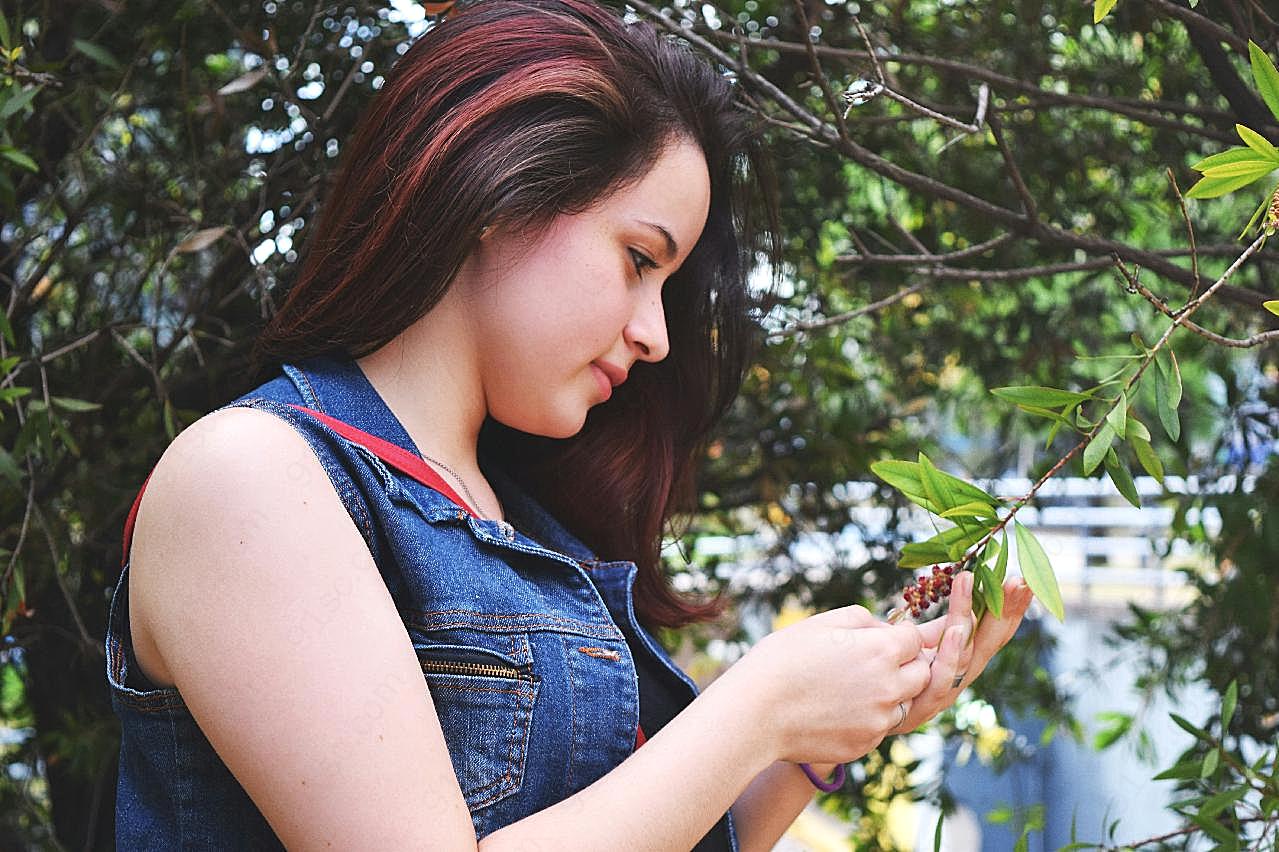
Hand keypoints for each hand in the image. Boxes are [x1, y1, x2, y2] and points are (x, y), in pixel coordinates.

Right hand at [732, 605, 931, 765]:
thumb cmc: (782, 660)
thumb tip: (885, 627)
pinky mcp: (866, 744)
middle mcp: (889, 687)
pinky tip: (839, 707)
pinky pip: (881, 726)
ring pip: (904, 703)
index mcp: (881, 650)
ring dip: (891, 692)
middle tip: (876, 661)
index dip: (900, 635)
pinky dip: (870, 716)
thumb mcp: (821, 623)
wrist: (755, 711)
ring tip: (854, 685)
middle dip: (906, 664)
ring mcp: (879, 720)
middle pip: (922, 672)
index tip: (884, 636)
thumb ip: (862, 619)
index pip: (914, 638)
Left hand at [894, 571, 1033, 731]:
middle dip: (1005, 614)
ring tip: (977, 595)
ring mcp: (940, 697)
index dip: (1007, 609)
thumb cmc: (878, 672)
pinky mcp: (919, 710)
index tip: (1022, 580)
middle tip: (1018, 583)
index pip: (988, 632)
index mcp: (956, 662)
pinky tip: (953, 630)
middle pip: (987, 645)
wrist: (843, 709)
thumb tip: (955, 601)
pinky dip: (949, 656)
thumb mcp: (911, 646)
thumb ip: (933, 630)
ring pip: (964, 659)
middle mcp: (954, 680)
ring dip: (973, 624)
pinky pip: (939, 682)